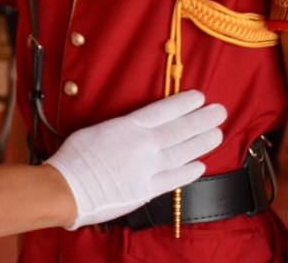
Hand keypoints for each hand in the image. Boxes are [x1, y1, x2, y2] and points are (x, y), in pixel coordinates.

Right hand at [46, 90, 225, 228]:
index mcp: (128, 127)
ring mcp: (147, 169)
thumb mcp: (95, 131)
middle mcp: (142, 146)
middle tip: (220, 112)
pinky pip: (174, 180)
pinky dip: (189, 172)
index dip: (184, 103)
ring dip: (202, 143)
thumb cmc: (74, 158)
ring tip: (217, 135)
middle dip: (202, 120)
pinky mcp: (146, 190)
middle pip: (179, 130)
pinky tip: (201, 166)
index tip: (199, 97)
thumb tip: (131, 128)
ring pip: (182, 153)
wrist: (68, 188)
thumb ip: (119, 129)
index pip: (163, 111)